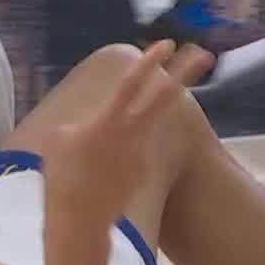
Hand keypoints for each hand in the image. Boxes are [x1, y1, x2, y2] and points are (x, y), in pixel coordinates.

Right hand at [39, 41, 187, 231]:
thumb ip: (81, 122)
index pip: (132, 83)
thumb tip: (90, 122)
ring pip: (140, 130)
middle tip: (205, 55)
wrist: (78, 219)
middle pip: (164, 97)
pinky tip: (100, 179)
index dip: (150, 62)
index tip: (167, 44)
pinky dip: (118, 161)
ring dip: (121, 140)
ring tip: (94, 163)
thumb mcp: (59, 140)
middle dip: (185, 74)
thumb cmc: (62, 177)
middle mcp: (131, 134)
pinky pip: (133, 155)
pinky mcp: (145, 172)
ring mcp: (142, 153)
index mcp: (108, 121)